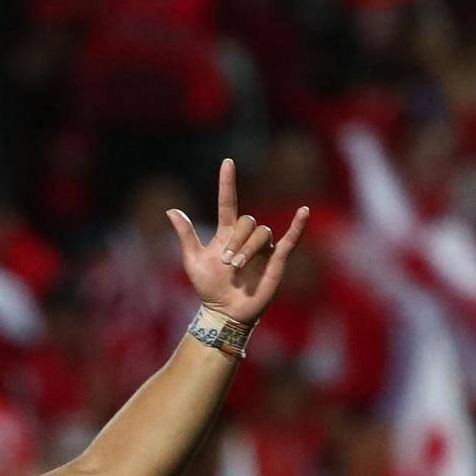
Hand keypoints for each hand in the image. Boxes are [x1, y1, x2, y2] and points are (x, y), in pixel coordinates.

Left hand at [166, 159, 312, 327]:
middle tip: (227, 262)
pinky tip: (304, 211)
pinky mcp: (276, 260)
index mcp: (226, 233)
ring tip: (238, 267)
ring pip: (262, 232)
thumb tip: (171, 210)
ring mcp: (263, 247)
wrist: (225, 312)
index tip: (227, 163)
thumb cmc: (209, 289)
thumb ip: (186, 235)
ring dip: (250, 248)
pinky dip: (298, 226)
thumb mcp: (193, 261)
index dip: (227, 183)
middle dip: (237, 239)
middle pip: (247, 221)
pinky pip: (290, 239)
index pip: (227, 202)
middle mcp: (246, 237)